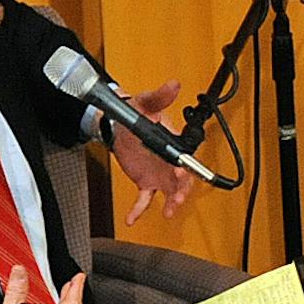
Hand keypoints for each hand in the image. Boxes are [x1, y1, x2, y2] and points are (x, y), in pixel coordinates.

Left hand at [109, 78, 198, 223]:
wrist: (118, 126)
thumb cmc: (137, 113)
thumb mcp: (146, 104)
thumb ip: (159, 97)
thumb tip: (173, 85)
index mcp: (174, 143)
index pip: (185, 158)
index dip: (186, 168)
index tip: (181, 173)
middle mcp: (170, 161)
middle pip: (183, 181)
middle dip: (182, 190)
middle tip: (177, 197)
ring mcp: (159, 174)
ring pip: (170, 193)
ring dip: (172, 203)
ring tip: (169, 211)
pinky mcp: (145, 182)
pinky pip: (144, 200)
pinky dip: (139, 210)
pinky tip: (131, 219)